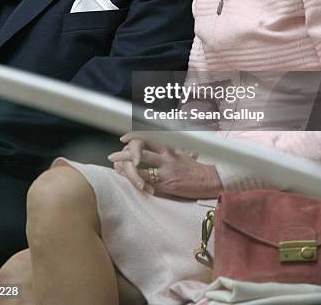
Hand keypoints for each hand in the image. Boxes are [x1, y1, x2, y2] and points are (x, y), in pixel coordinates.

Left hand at [108, 133, 222, 198]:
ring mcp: (165, 169)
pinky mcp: (166, 183)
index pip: (148, 137)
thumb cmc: (193, 168)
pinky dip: (138, 182)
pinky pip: (148, 181)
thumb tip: (151, 151)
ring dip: (126, 167)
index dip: (134, 136)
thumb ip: (166, 151)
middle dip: (124, 152)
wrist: (209, 179)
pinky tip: (132, 183)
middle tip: (112, 156)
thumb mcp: (180, 154)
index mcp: (168, 146)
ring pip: (140, 165)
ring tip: (116, 168)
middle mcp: (165, 155)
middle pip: (140, 149)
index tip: (123, 138)